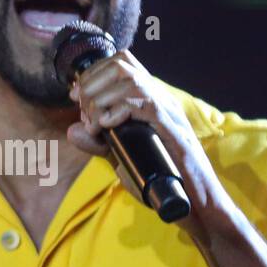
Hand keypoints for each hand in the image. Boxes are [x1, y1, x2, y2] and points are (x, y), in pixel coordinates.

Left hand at [65, 49, 225, 239]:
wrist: (195, 204)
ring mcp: (168, 111)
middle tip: (84, 113)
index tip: (75, 95)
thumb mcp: (122, 158)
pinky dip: (117, 110)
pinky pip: (143, 102)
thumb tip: (72, 130)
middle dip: (92, 84)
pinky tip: (107, 126)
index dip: (92, 73)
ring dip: (101, 98)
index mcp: (150, 100)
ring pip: (129, 79)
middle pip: (121, 64)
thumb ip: (97, 143)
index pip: (121, 62)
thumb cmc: (162, 180)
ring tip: (94, 123)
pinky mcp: (172, 127)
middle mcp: (161, 98)